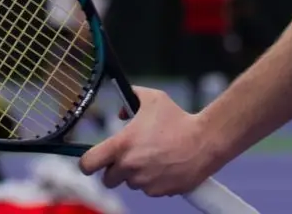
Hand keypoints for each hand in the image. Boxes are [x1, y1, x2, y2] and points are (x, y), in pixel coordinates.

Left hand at [79, 87, 217, 195]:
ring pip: (130, 183)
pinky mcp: (158, 192)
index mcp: (122, 145)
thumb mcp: (153, 99)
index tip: (93, 160)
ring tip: (154, 157)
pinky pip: (148, 189)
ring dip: (136, 174)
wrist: (205, 141)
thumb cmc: (178, 118)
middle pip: (107, 179)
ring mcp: (144, 182)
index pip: (88, 164)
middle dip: (115, 169)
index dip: (87, 163)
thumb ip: (131, 98)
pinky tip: (165, 166)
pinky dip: (152, 181)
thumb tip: (121, 110)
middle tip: (129, 157)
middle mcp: (129, 167)